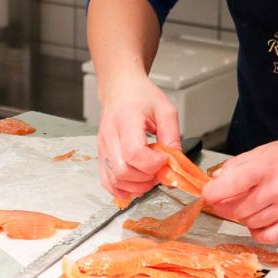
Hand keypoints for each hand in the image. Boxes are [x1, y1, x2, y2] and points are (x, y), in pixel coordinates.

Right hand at [97, 73, 179, 203]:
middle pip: (123, 171)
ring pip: (114, 180)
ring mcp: (102, 147)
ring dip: (136, 186)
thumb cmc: (141, 95)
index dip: (152, 163)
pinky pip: (107, 182)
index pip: (134, 153)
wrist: (120, 88)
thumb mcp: (165, 109)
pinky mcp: (101, 156)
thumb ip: (172, 136)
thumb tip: (176, 161)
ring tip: (150, 174)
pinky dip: (122, 189)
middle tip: (159, 168)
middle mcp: (110, 135)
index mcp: (126, 119)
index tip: (164, 158)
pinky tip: (136, 183)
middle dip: (146, 177)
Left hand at [201, 136, 277, 243]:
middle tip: (226, 201)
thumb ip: (240, 163)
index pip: (229, 185)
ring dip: (243, 218)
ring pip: (251, 223)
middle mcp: (276, 188)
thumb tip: (217, 177)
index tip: (208, 194)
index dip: (212, 193)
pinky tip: (258, 223)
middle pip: (237, 209)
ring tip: (249, 206)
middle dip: (226, 207)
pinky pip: (269, 236)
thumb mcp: (268, 149)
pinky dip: (257, 233)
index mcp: (266, 165)